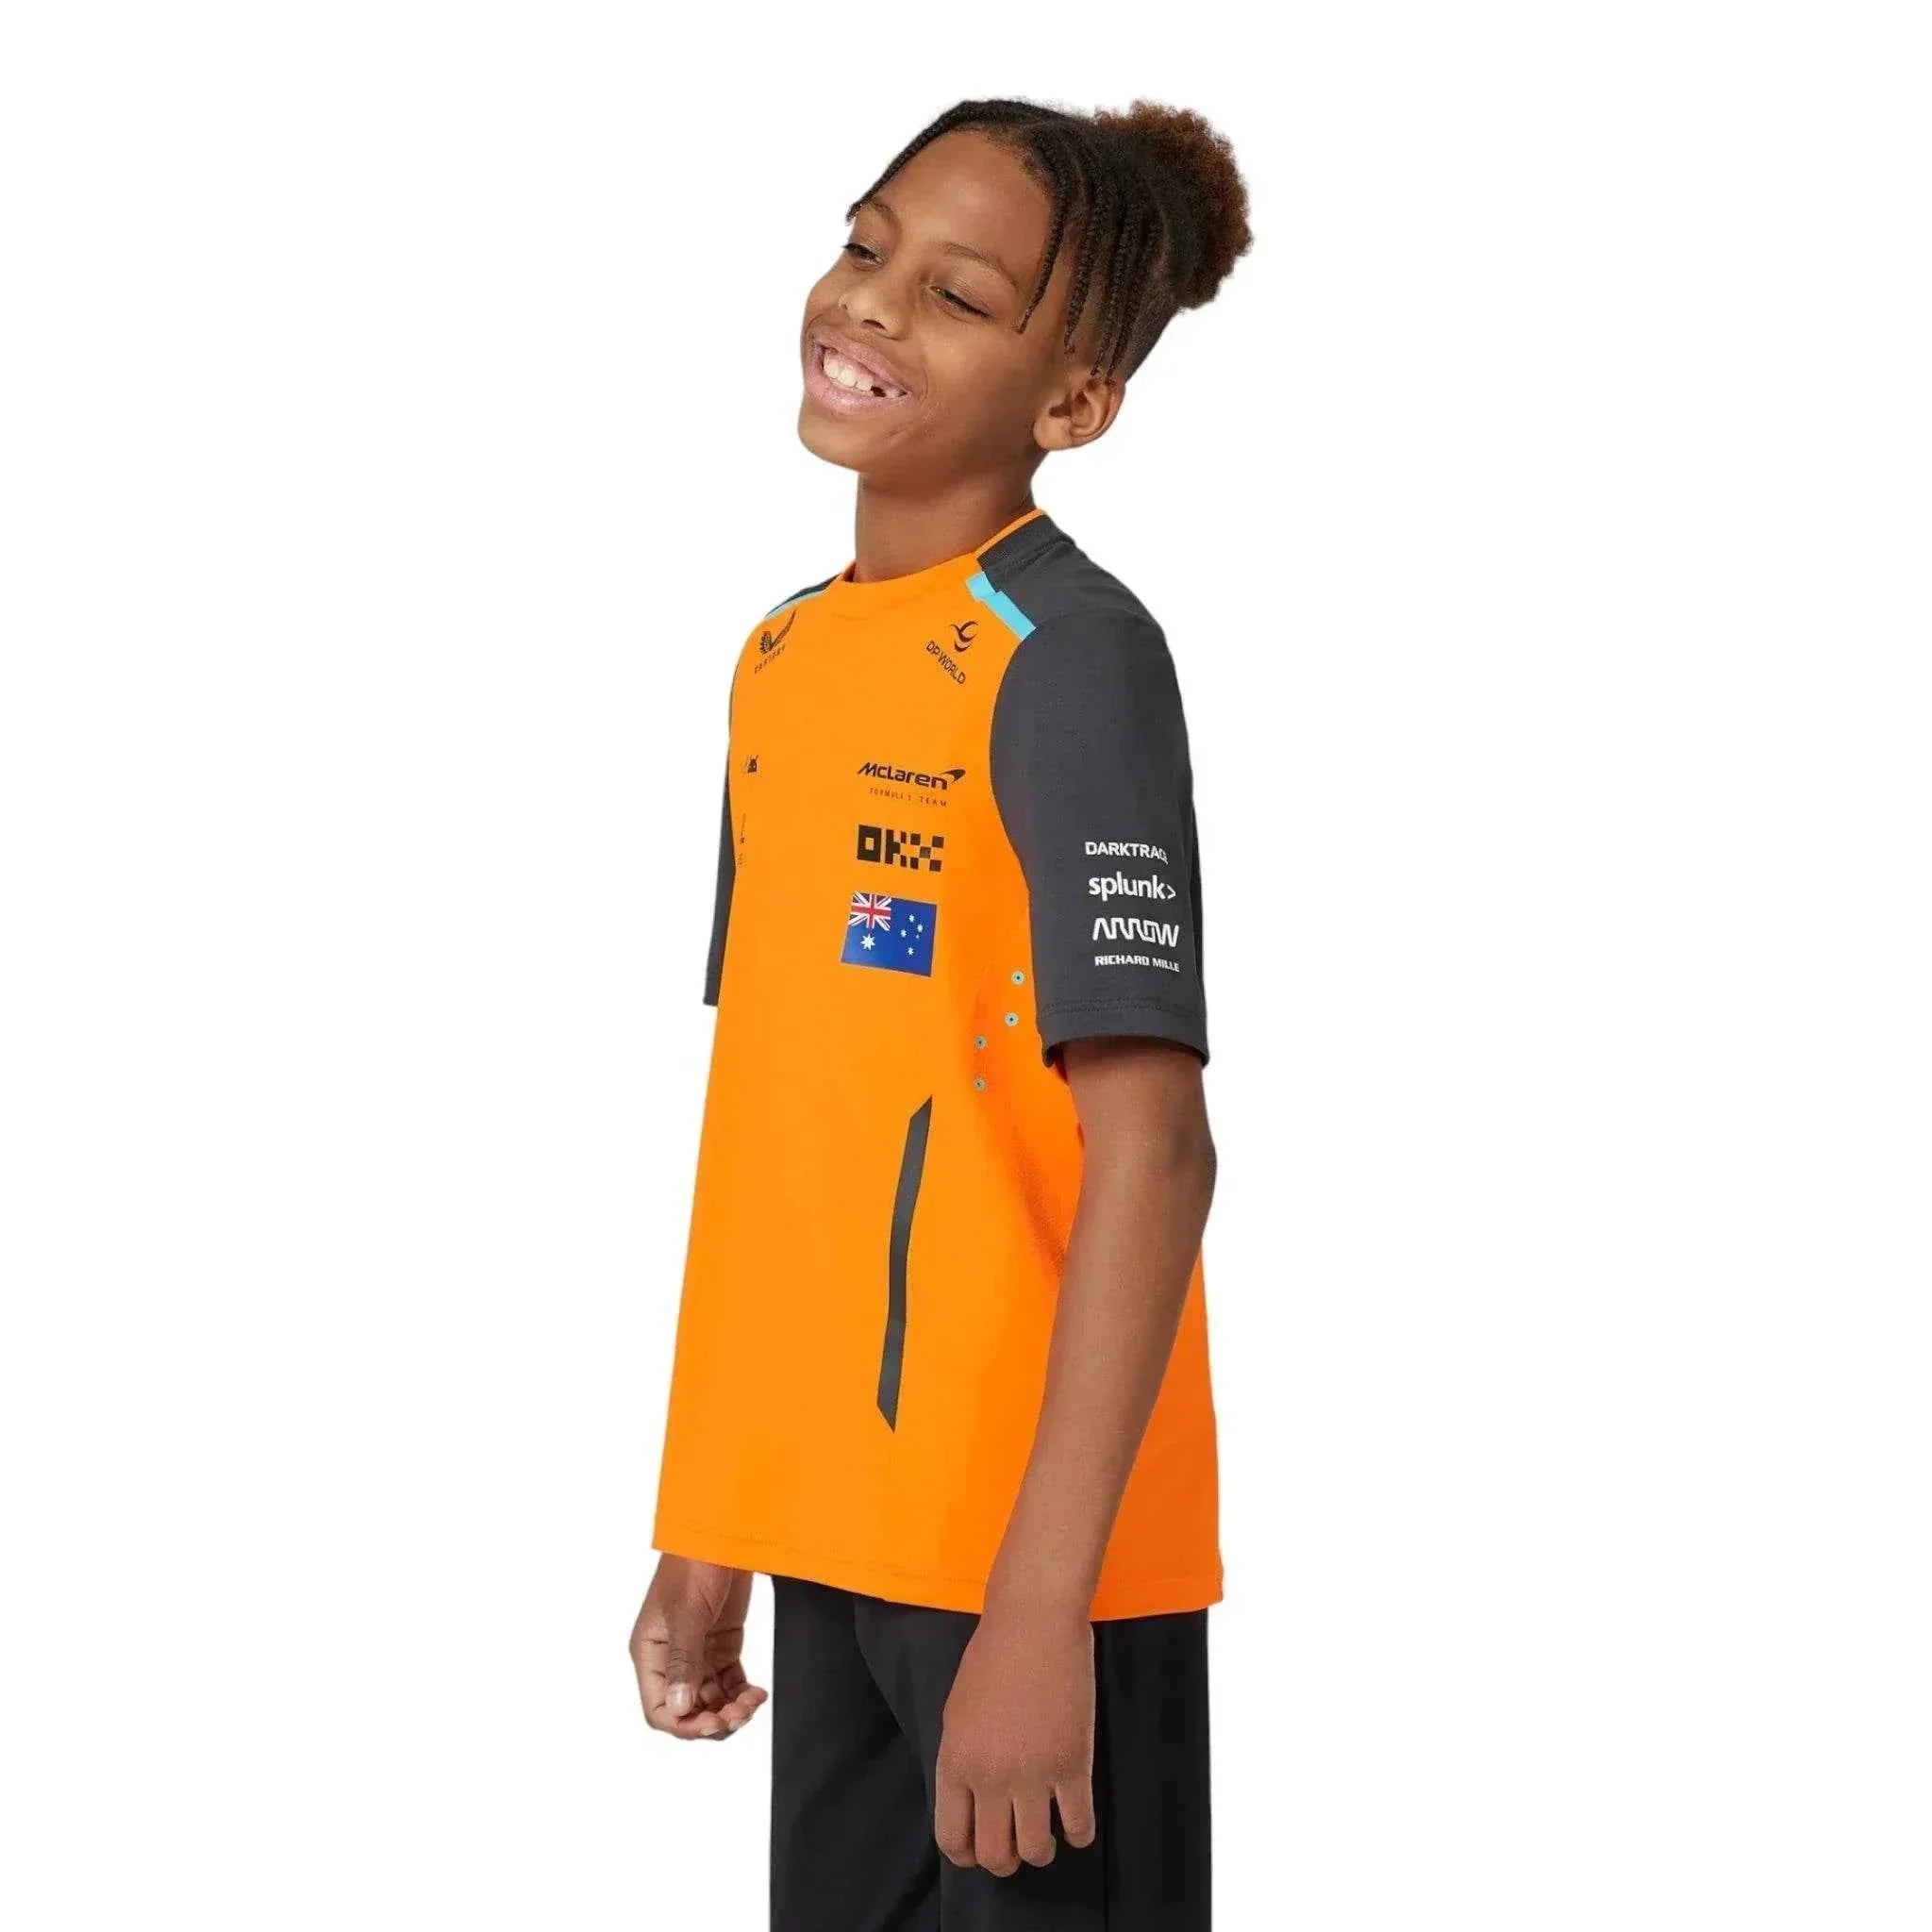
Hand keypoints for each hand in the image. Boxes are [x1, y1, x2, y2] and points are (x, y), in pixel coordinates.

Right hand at [629, 1555, 767, 1740]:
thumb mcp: (687, 1613)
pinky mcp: (721, 1644)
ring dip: (731, 1709)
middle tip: (740, 1713)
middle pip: (687, 1710)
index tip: (713, 1724)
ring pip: (710, 1700)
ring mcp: (697, 1652)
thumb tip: (680, 1706)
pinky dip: (742, 1693)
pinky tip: (756, 1693)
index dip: (685, 1725)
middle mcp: (670, 1657)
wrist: (725, 1530)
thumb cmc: (694, 1562)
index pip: (659, 1708)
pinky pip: (729, 1682)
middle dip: (713, 1719)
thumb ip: (683, 1661)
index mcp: (651, 1652)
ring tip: (752, 1702)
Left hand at [934, 1602, 1096, 1875]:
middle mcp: (990, 1778)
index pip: (952, 1837)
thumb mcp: (957, 1712)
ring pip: (1035, 1850)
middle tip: (1015, 1846)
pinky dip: (1078, 1834)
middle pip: (994, 1854)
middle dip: (1004, 1861)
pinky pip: (1078, 1825)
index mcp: (956, 1762)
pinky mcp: (1073, 1765)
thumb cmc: (992, 1657)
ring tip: (1046, 1837)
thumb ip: (962, 1760)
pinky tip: (1076, 1824)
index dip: (966, 1855)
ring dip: (1040, 1851)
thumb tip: (973, 1800)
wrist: (1033, 1622)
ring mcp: (1033, 1775)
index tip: (977, 1852)